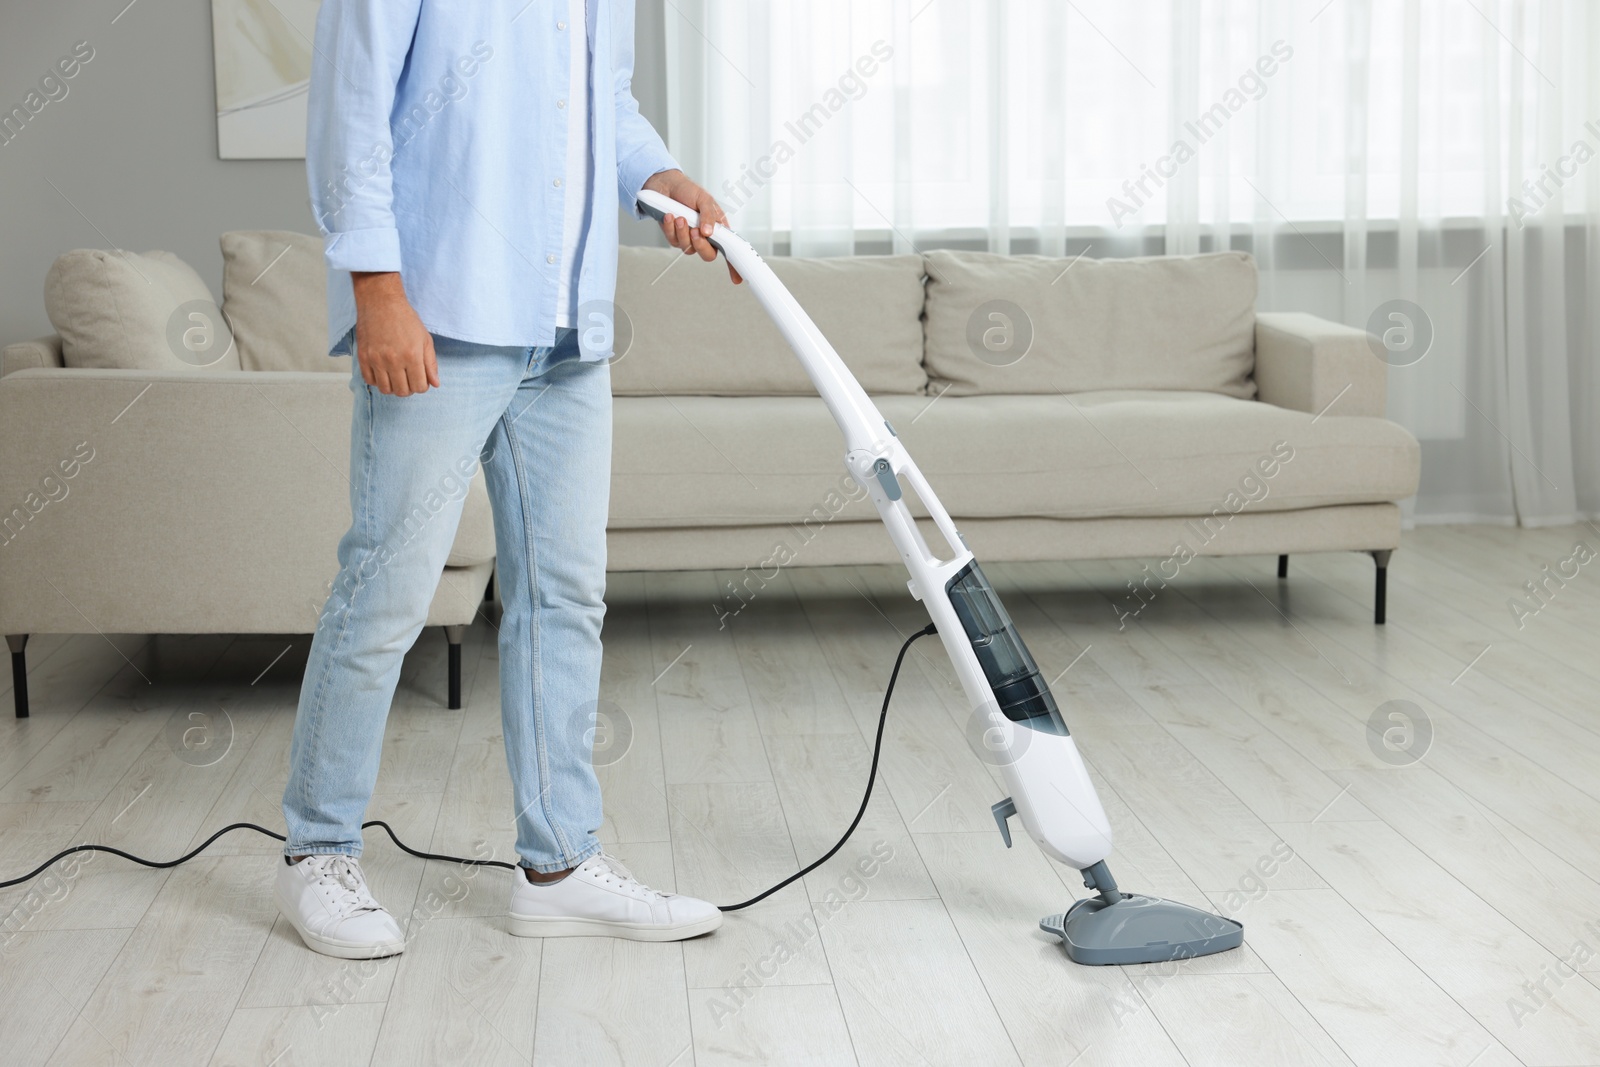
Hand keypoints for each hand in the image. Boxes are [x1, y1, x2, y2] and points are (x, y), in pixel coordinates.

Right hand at [351, 272, 439, 395]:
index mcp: (412, 356)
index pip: (420, 387)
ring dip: (393, 387)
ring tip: (396, 376)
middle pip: (403, 392)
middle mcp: (393, 360)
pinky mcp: (363, 357)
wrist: (380, 302)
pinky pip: (370, 381)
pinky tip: (383, 371)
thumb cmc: (405, 319)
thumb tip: (435, 384)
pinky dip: (378, 381)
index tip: (420, 379)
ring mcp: (376, 359)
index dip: (422, 386)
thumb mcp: (425, 339)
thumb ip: (431, 363)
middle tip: (409, 378)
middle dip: (409, 388)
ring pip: (386, 390)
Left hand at [642, 169, 741, 283]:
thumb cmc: (688, 191)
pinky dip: (670, 227)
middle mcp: (705, 236)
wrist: (665, 185)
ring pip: (688, 249)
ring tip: (680, 217)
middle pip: (708, 255)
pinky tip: (670, 216)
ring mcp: (689, 238)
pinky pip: (673, 241)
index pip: (729, 250)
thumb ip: (709, 216)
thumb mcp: (704, 199)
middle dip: (701, 245)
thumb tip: (709, 232)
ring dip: (683, 232)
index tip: (737, 279)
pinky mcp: (674, 237)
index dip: (734, 266)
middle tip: (696, 231)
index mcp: (718, 228)